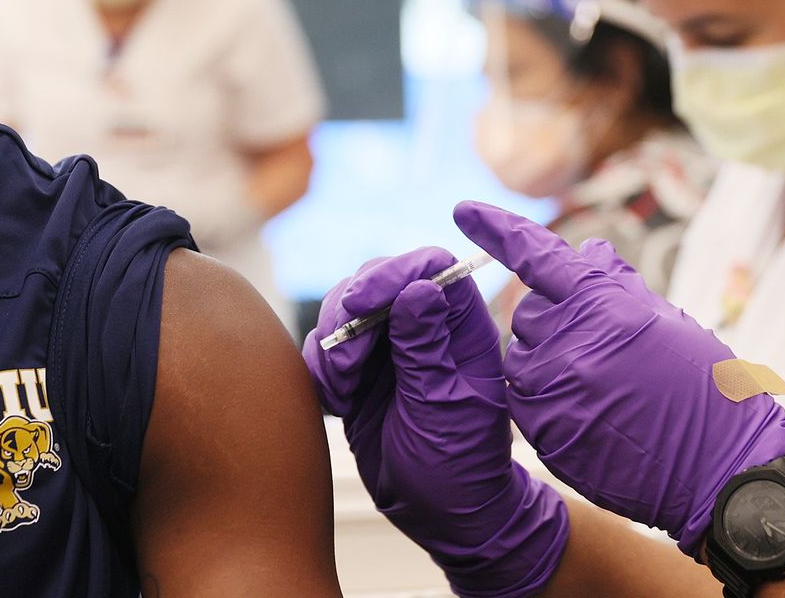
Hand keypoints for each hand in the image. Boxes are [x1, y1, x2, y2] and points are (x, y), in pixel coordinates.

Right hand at [304, 248, 567, 597]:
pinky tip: (336, 403)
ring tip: (342, 391)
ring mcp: (391, 348)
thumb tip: (420, 288)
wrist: (442, 518)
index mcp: (462, 329)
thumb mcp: (442, 409)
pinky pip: (327, 345)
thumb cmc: (459, 468)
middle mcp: (426, 328)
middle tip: (345, 365)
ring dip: (332, 345)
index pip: (430, 268)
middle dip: (350, 314)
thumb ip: (426, 350)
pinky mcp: (361, 371)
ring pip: (346, 309)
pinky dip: (321, 367)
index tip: (360, 306)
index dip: (392, 274)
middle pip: (378, 280)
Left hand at [454, 201, 784, 554]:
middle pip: (527, 313)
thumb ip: (617, 285)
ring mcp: (553, 388)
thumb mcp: (668, 323)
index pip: (536, 255)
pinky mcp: (543, 430)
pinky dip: (544, 399)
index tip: (463, 210)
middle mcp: (570, 342)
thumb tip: (587, 251)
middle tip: (599, 347)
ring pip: (521, 356)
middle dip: (553, 321)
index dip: (497, 229)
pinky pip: (521, 399)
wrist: (719, 468)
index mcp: (604, 304)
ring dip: (547, 362)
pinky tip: (588, 413)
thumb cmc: (706, 389)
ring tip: (601, 387)